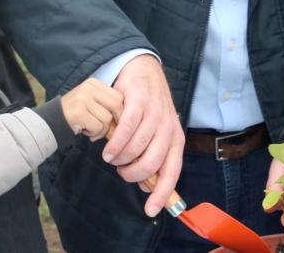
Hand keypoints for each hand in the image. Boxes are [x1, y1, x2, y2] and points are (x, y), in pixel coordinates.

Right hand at [60, 79, 123, 139]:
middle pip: (116, 105)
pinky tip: (85, 132)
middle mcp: (89, 87)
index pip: (118, 96)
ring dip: (102, 130)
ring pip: (107, 118)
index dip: (121, 113)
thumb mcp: (93, 105)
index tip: (117, 124)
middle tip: (109, 132)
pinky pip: (98, 127)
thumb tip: (128, 122)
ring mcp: (83, 98)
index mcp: (94, 83)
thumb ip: (109, 108)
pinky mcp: (79, 112)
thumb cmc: (77, 115)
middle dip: (116, 122)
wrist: (51, 122)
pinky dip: (94, 134)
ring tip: (91, 130)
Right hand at [102, 54, 183, 217]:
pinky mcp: (140, 101)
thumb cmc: (147, 109)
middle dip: (132, 174)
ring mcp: (155, 113)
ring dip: (120, 159)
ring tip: (111, 157)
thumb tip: (147, 187)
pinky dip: (116, 142)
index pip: (172, 172)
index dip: (162, 194)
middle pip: (152, 163)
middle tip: (121, 170)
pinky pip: (128, 127)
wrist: (144, 71)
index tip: (150, 210)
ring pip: (138, 147)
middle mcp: (169, 128)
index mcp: (175, 139)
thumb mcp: (155, 134)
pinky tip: (108, 148)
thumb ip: (151, 157)